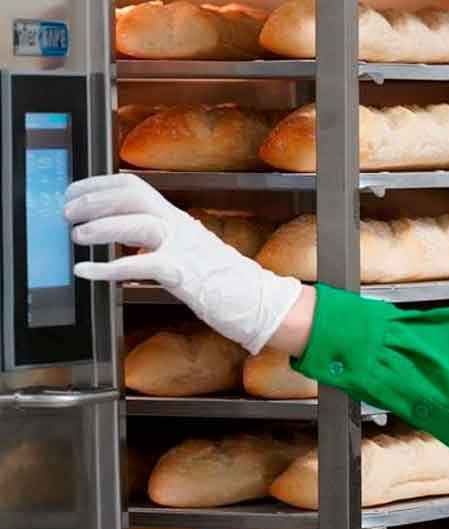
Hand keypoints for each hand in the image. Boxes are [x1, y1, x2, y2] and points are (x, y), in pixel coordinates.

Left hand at [65, 174, 300, 353]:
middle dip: (94, 199)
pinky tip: (86, 272)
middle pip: (133, 197)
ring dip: (100, 227)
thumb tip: (124, 238)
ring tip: (77, 236)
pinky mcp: (184, 275)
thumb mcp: (189, 252)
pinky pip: (139, 266)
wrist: (259, 302)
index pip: (134, 187)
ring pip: (137, 224)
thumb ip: (161, 242)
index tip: (73, 192)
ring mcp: (184, 249)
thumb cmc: (224, 283)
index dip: (98, 185)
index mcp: (178, 220)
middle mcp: (180, 227)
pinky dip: (106, 269)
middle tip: (67, 211)